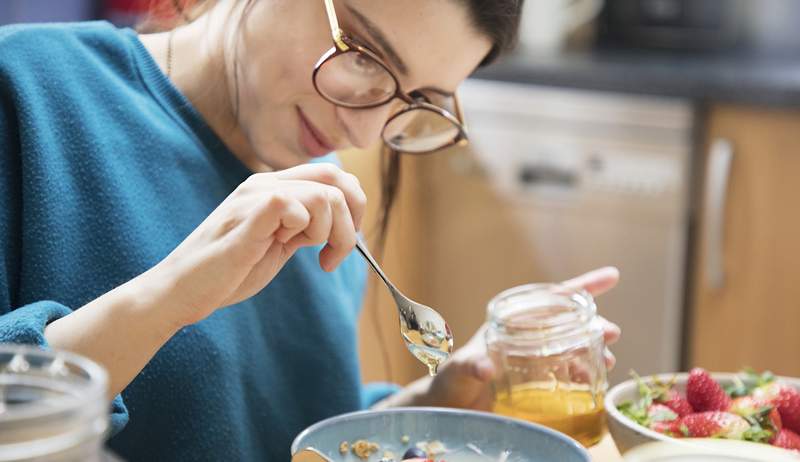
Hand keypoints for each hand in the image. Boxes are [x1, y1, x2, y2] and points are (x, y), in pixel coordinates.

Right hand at [143, 163, 365, 327]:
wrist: (183, 290)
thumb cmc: (230, 270)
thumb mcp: (279, 242)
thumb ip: (305, 227)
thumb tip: (345, 223)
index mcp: (273, 187)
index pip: (332, 173)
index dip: (353, 204)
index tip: (344, 240)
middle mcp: (264, 184)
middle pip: (334, 178)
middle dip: (351, 219)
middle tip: (337, 253)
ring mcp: (253, 198)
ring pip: (323, 195)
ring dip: (331, 232)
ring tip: (316, 256)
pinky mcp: (245, 218)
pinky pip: (291, 205)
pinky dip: (305, 231)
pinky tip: (291, 250)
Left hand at [411, 267, 621, 410]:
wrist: (448, 409)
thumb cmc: (450, 381)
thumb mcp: (458, 370)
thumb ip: (470, 366)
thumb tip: (485, 367)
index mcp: (511, 322)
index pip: (551, 298)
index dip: (582, 287)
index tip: (612, 276)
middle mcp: (527, 337)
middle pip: (570, 323)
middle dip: (595, 325)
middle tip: (612, 334)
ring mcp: (535, 360)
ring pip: (574, 348)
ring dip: (594, 351)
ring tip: (607, 363)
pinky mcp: (539, 384)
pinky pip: (570, 374)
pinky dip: (586, 376)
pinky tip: (596, 384)